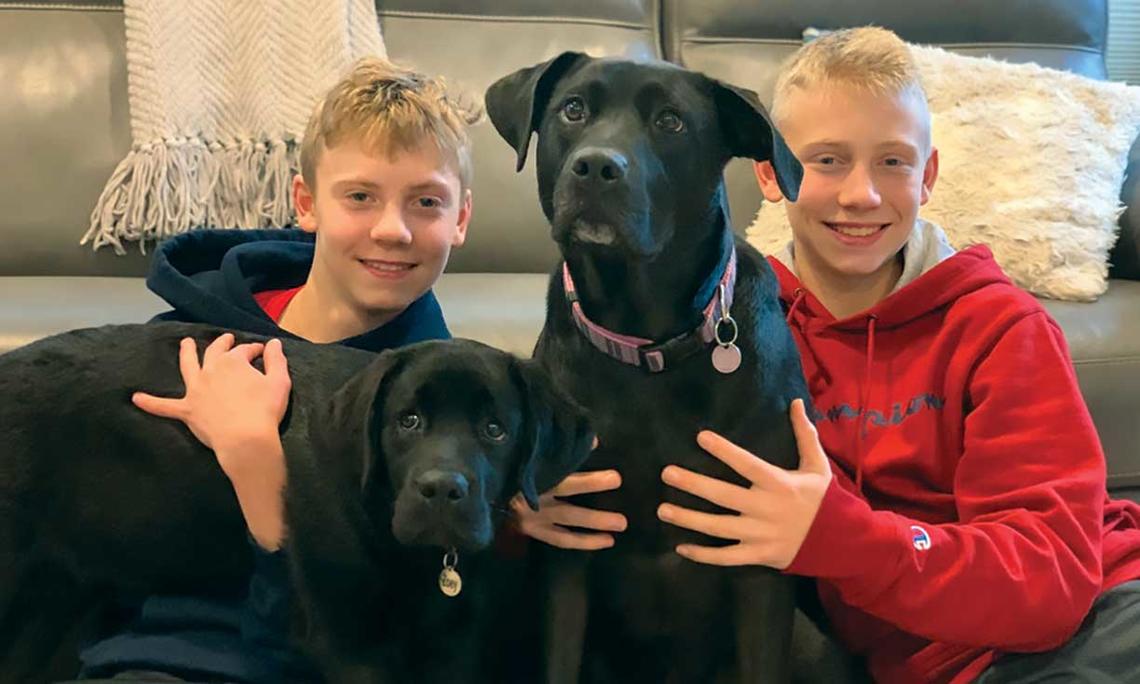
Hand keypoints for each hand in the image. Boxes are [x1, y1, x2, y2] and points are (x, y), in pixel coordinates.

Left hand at [133, 333, 292, 549]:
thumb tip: (273, 344)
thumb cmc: (265, 410)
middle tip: (226, 339)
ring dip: (185, 353)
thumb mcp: (280, 382)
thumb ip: (276, 360)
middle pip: (215, 352)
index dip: (254, 350)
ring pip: (187, 366)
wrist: (246, 439)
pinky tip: (136, 398)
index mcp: (233, 362)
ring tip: (184, 343)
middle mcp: (211, 370)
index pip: (244, 350)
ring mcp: (196, 390)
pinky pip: (165, 406)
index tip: (261, 351)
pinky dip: (150, 403)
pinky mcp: (188, 410)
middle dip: (222, 343)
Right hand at [510, 441, 626, 550]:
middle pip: (568, 506)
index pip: (565, 480)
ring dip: (593, 527)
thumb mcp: (527, 454)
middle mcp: (532, 502)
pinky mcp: (531, 530)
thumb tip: (593, 441)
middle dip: (593, 503)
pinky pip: (560, 540)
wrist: (478, 490)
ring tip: (619, 527)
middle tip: (620, 503)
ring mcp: (532, 519)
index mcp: (530, 480)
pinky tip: (604, 541)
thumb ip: (555, 448)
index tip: (615, 478)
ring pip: (567, 524)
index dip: (590, 482)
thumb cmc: (505, 466)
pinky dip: (581, 541)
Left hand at [657, 399, 830, 568]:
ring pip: (719, 528)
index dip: (725, 451)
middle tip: (666, 474)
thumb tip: (795, 401)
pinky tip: (681, 547)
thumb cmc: (823, 499)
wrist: (841, 541)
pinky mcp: (760, 556)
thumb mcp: (817, 465)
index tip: (700, 436)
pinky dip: (704, 555)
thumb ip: (804, 434)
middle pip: (724, 496)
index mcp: (780, 484)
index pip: (748, 465)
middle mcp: (767, 509)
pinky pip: (727, 558)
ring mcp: (762, 535)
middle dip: (693, 485)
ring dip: (689, 519)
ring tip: (662, 509)